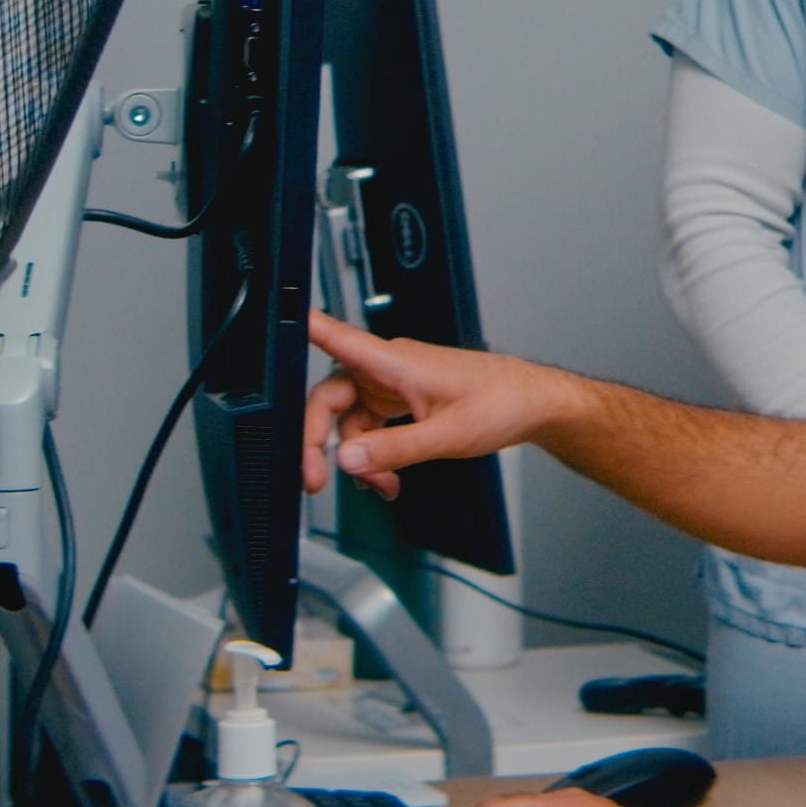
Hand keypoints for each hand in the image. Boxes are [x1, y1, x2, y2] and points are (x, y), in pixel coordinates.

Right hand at [302, 310, 570, 498]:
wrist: (535, 404)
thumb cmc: (503, 401)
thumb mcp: (447, 434)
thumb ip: (394, 449)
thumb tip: (348, 459)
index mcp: (395, 362)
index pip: (334, 337)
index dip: (300, 328)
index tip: (271, 321)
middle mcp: (388, 370)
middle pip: (328, 399)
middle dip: (318, 441)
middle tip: (316, 479)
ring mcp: (394, 386)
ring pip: (349, 422)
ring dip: (357, 458)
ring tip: (379, 485)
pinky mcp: (403, 402)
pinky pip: (372, 430)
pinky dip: (375, 456)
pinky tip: (387, 478)